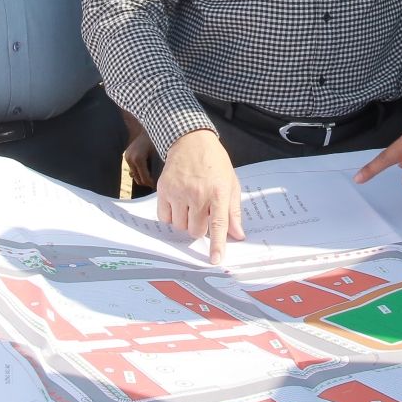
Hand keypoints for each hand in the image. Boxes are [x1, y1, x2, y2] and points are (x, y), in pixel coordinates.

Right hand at [124, 127, 155, 188]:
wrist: (146, 128)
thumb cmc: (156, 140)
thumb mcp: (159, 154)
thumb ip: (158, 168)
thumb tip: (161, 180)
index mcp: (139, 159)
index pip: (145, 179)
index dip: (152, 184)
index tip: (159, 185)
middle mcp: (131, 159)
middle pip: (138, 178)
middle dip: (147, 182)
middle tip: (156, 183)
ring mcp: (127, 157)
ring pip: (135, 174)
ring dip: (143, 177)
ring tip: (152, 177)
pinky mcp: (126, 155)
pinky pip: (133, 168)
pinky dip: (139, 171)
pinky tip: (147, 169)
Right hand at [157, 130, 242, 263]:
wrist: (191, 141)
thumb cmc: (215, 163)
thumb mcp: (231, 183)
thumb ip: (233, 211)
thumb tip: (237, 235)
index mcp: (218, 192)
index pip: (219, 224)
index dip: (217, 245)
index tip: (216, 260)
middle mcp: (198, 193)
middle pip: (196, 230)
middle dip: (200, 229)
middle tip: (202, 215)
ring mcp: (179, 192)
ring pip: (180, 226)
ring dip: (186, 223)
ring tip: (190, 207)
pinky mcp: (164, 190)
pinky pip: (164, 218)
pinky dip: (171, 217)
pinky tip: (177, 205)